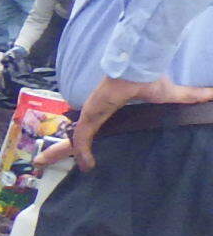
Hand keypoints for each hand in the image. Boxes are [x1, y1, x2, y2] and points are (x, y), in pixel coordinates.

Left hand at [41, 75, 212, 172]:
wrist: (138, 69)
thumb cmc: (151, 79)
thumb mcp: (172, 95)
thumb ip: (193, 96)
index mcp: (108, 110)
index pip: (90, 127)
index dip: (83, 138)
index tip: (80, 151)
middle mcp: (95, 113)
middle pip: (73, 134)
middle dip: (58, 148)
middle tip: (41, 159)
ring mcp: (90, 115)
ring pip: (70, 139)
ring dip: (56, 152)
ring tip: (41, 163)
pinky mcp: (91, 117)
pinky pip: (82, 139)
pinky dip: (82, 153)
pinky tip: (85, 166)